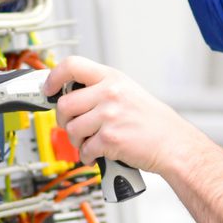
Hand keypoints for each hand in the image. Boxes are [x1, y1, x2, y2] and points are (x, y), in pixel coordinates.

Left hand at [46, 56, 195, 177]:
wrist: (174, 144)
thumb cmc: (153, 122)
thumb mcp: (128, 92)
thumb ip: (101, 90)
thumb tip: (71, 95)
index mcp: (112, 78)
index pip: (71, 66)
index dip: (53, 77)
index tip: (48, 89)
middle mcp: (109, 93)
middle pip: (64, 104)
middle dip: (63, 120)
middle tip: (72, 126)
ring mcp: (109, 116)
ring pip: (71, 129)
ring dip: (76, 141)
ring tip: (89, 143)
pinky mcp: (110, 139)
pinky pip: (84, 150)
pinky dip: (87, 156)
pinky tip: (96, 155)